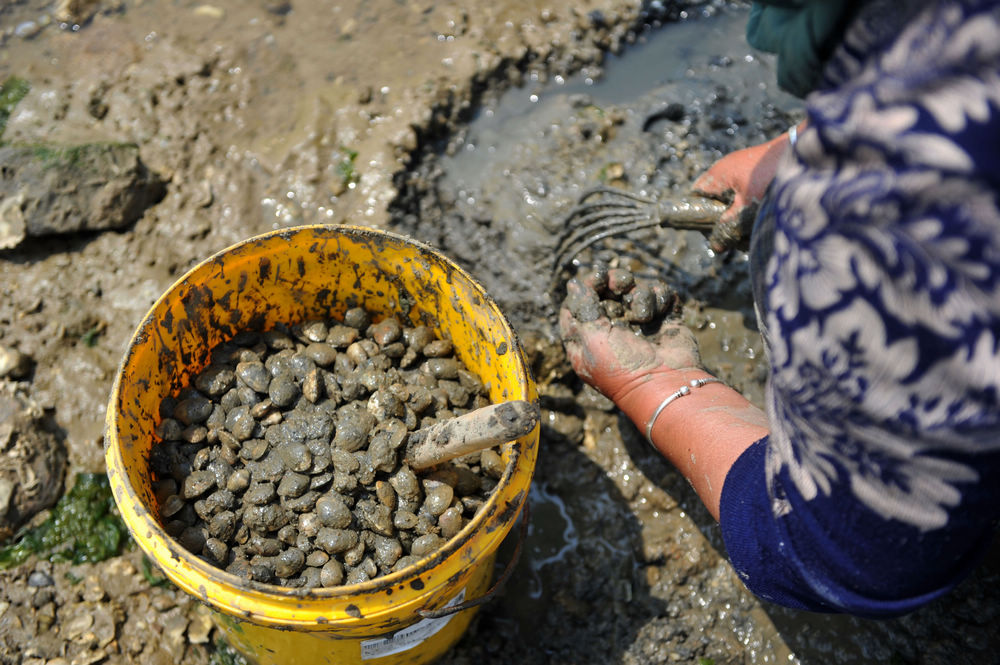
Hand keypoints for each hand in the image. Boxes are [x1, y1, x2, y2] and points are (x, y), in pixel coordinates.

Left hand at [558, 277, 700, 404]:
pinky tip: (659, 313)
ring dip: (640, 296)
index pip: (578, 305)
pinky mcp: (664, 322)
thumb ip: (582, 308)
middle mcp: (612, 330)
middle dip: (615, 282)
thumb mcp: (592, 338)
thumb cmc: (622, 368)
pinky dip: (660, 298)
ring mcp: (640, 326)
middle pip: (607, 292)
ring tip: (643, 317)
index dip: (586, 287)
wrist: (666, 385)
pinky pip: (661, 296)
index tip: (597, 278)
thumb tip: (573, 284)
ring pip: (636, 290)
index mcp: (587, 339)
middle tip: (623, 284)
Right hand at [692, 126, 796, 251]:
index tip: (708, 230)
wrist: (801, 154)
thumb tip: (715, 247)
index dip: (698, 214)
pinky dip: (746, 201)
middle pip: (712, 196)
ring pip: (729, 193)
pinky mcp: (755, 167)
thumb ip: (728, 226)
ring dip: (734, 210)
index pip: (695, 195)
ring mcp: (740, 165)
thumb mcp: (746, 208)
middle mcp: (725, 167)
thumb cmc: (769, 178)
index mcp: (716, 174)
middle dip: (718, 215)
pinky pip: (743, 188)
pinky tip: (758, 212)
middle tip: (728, 231)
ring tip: (745, 225)